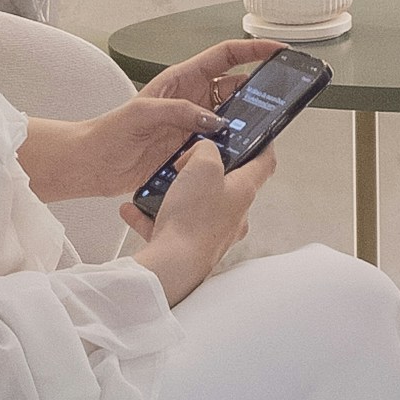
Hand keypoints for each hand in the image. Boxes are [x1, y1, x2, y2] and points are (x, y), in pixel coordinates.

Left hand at [22, 58, 259, 209]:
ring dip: (248, 121)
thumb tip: (214, 120)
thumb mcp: (144, 112)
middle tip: (283, 95)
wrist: (95, 163)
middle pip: (236, 86)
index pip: (225, 56)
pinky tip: (242, 152)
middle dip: (260, 88)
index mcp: (182, 79)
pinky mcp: (192, 149)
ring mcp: (194, 125)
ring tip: (266, 126)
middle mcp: (193, 99)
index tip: (278, 50)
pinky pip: (221, 144)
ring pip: (232, 117)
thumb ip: (181, 111)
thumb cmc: (111, 131)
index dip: (253, 50)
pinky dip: (234, 146)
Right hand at [140, 125, 282, 303]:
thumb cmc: (193, 220)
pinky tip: (136, 210)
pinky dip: (154, 216)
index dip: (262, 143)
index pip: (264, 162)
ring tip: (157, 186)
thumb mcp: (202, 165)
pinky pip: (172, 225)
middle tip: (187, 161)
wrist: (173, 266)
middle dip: (204, 170)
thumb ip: (206, 149)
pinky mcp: (191, 247)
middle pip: (226, 184)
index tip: (256, 133)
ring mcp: (213, 232)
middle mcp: (233, 214)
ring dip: (176, 193)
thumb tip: (203, 151)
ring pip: (196, 205)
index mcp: (243, 191)